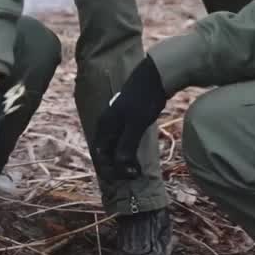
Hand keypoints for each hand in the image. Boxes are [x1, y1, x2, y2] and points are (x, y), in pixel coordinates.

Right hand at [91, 56, 167, 180]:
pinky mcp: (126, 122)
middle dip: (117, 167)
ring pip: (114, 148)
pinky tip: (138, 158)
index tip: (127, 177)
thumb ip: (126, 145)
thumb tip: (120, 167)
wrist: (154, 77)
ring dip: (123, 161)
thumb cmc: (143, 99)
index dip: (110, 169)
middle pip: (106, 153)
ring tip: (137, 170)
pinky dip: (128, 153)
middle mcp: (106, 126)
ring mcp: (116, 123)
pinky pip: (122, 142)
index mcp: (104, 127)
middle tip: (134, 176)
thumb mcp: (135, 124)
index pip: (100, 155)